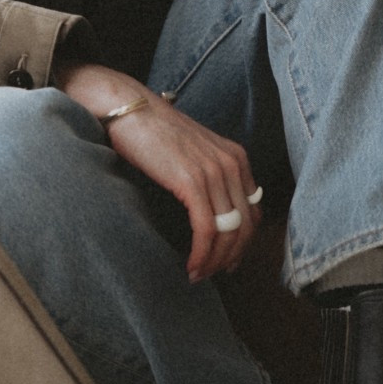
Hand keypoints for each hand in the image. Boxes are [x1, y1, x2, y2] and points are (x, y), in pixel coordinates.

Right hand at [55, 62, 260, 282]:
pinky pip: (207, 229)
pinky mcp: (192, 181)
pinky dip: (201, 253)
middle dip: (230, 257)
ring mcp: (214, 172)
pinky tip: (191, 265)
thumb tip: (211, 213)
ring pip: (228, 232)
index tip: (227, 260)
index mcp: (236, 157)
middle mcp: (231, 164)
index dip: (243, 242)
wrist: (128, 109)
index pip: (254, 211)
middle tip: (211, 274)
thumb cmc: (153, 132)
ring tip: (197, 274)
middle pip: (246, 226)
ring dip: (214, 261)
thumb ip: (209, 176)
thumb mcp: (193, 152)